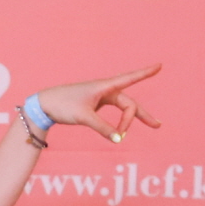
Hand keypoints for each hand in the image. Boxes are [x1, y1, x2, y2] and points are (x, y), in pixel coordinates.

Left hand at [35, 65, 162, 144]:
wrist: (44, 104)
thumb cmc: (63, 105)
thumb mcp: (84, 118)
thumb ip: (103, 128)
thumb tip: (119, 140)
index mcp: (104, 87)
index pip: (130, 78)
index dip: (145, 73)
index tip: (160, 66)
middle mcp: (105, 90)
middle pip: (129, 103)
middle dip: (142, 115)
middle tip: (157, 126)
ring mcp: (101, 96)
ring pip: (123, 107)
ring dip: (132, 119)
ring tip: (149, 127)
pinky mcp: (96, 103)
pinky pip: (114, 110)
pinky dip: (121, 120)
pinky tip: (122, 128)